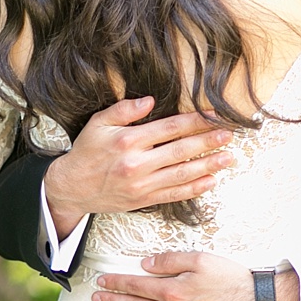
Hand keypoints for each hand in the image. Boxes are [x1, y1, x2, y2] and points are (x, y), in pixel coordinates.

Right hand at [42, 97, 233, 233]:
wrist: (71, 188)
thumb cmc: (86, 152)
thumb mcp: (98, 123)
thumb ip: (124, 110)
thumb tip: (150, 100)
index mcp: (128, 141)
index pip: (170, 128)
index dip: (195, 121)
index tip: (214, 116)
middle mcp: (137, 163)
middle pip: (181, 150)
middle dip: (208, 141)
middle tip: (229, 135)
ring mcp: (142, 184)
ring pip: (182, 173)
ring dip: (208, 165)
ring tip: (228, 157)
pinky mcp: (144, 200)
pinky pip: (174, 194)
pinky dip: (194, 188)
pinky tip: (211, 180)